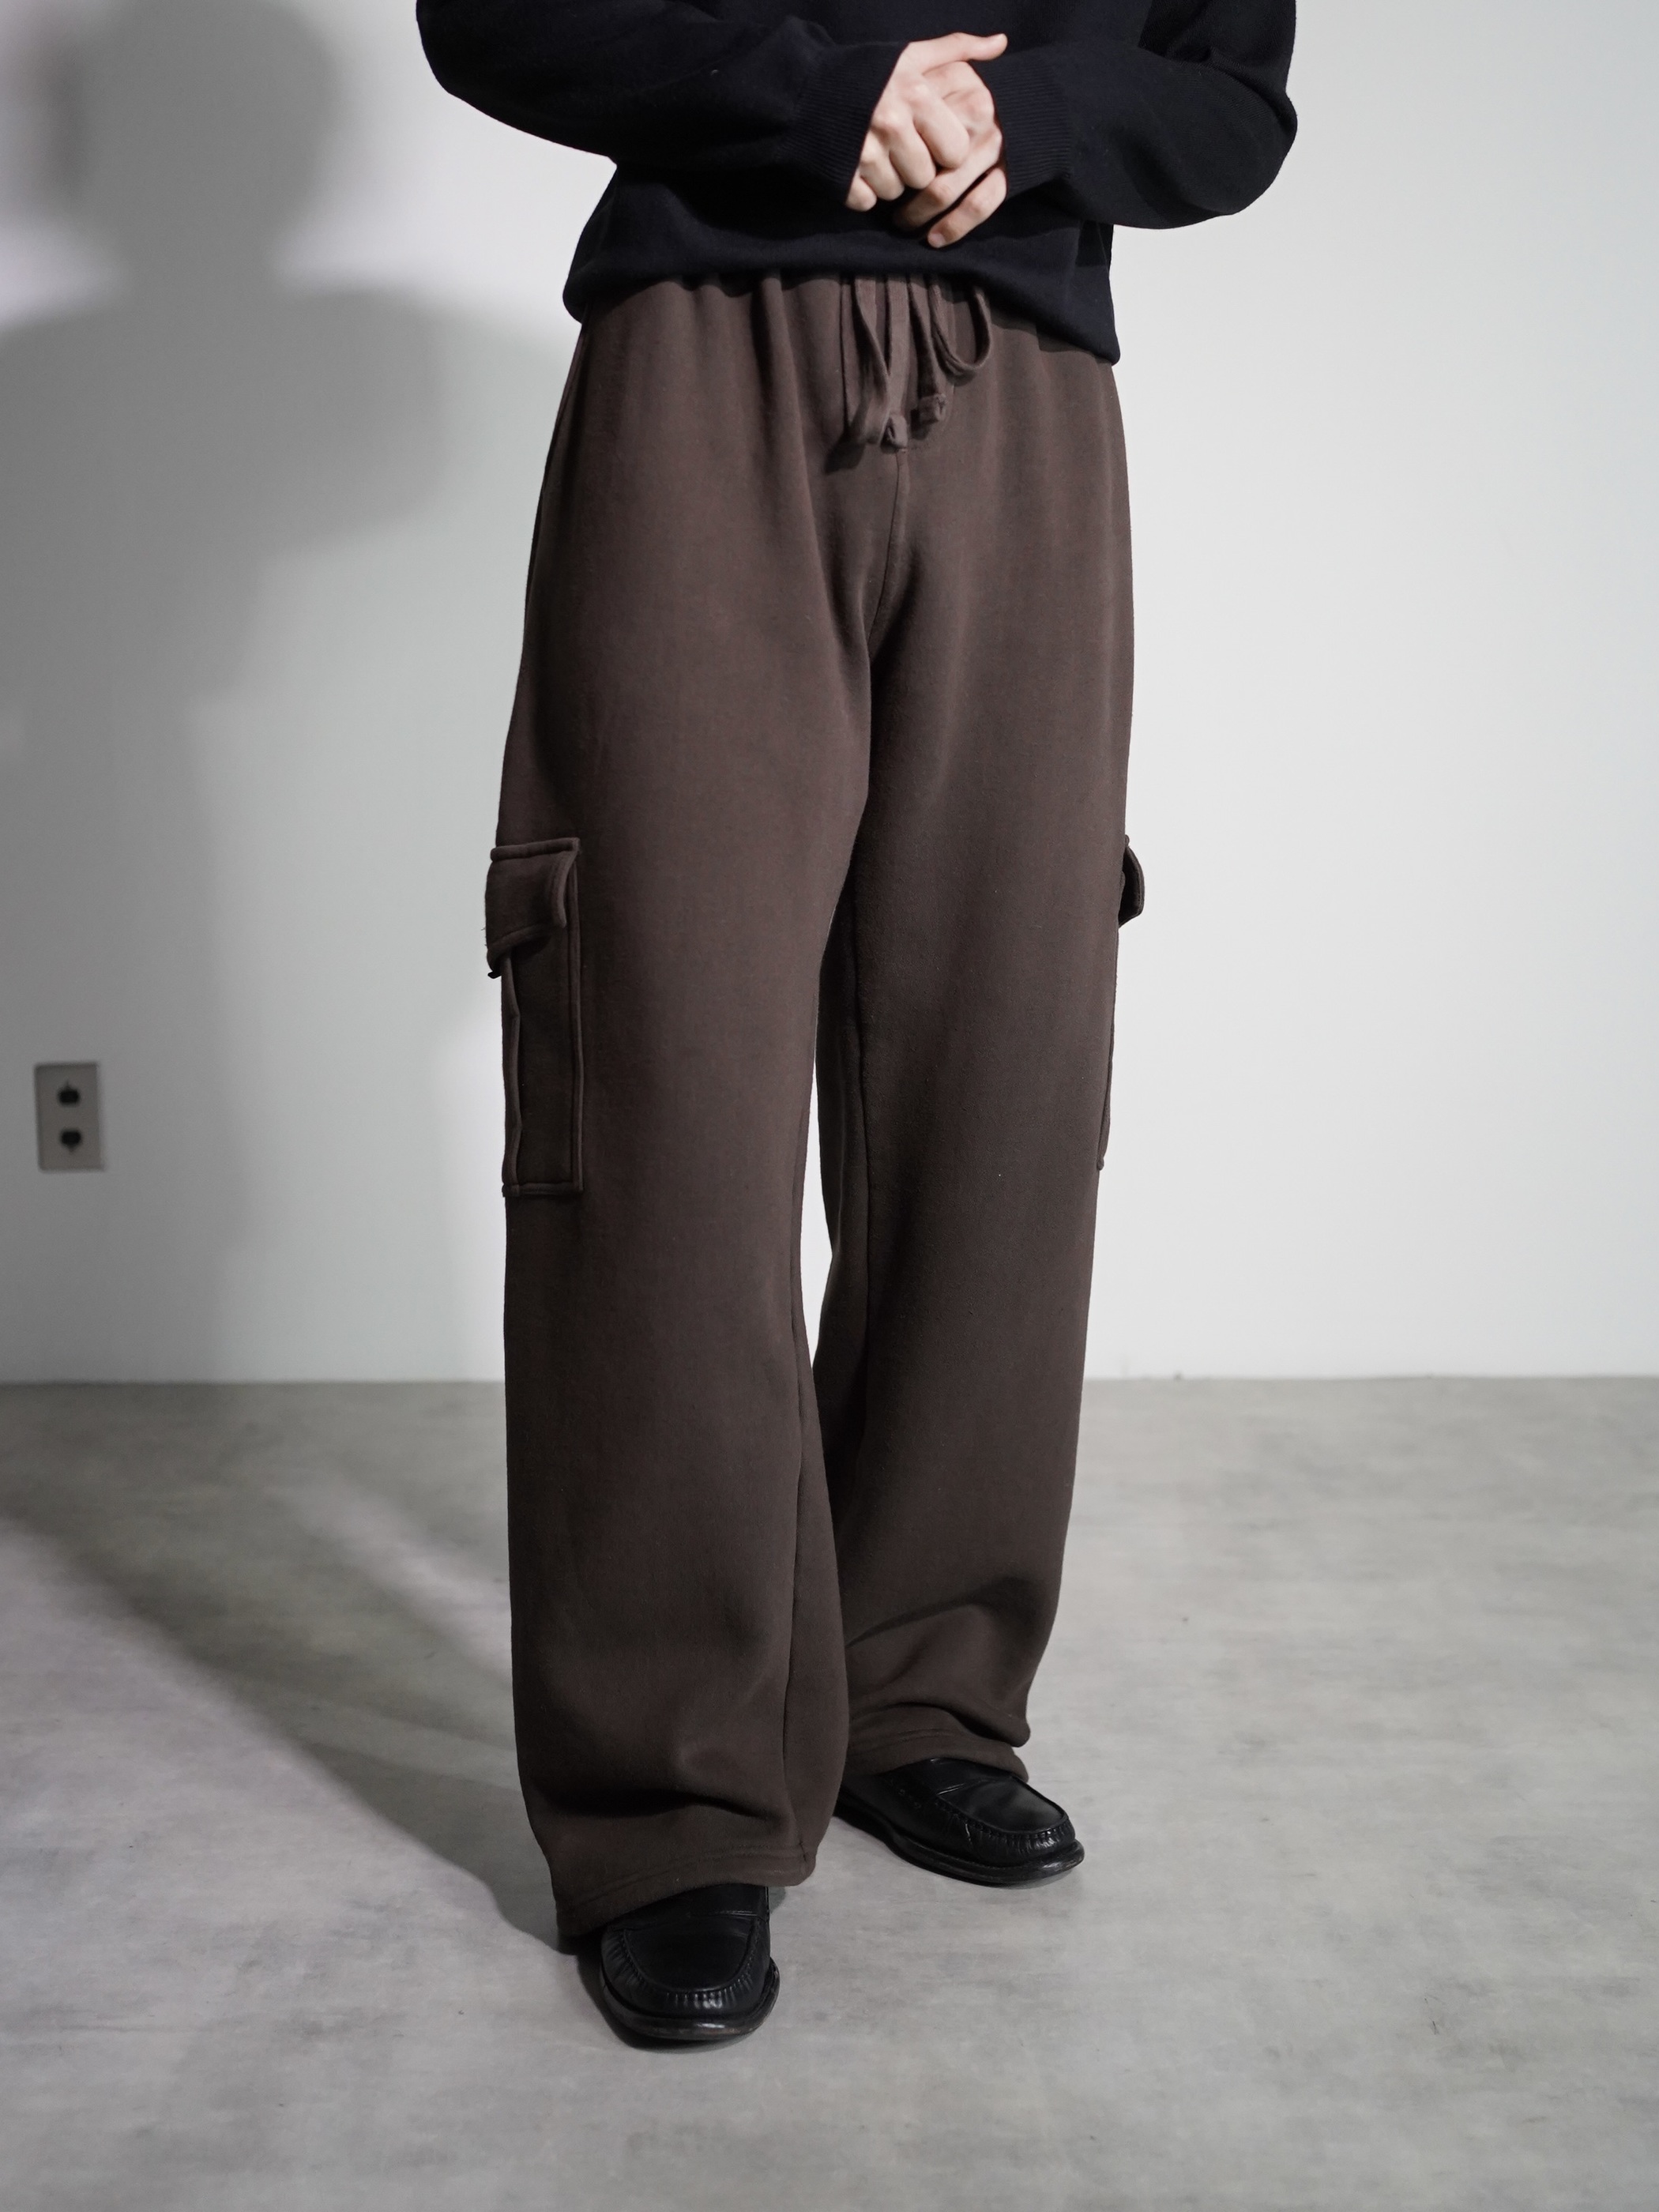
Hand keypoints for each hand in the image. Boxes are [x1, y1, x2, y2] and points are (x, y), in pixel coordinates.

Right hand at [845, 33, 1006, 213]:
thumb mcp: (909, 55)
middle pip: (926, 177)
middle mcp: (892, 123)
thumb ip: (957, 50)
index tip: (928, 138)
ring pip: (897, 192)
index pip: (956, 151)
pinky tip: (855, 167)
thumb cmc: (865, 73)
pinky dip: (862, 191)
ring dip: (889, 181)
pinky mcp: (842, 176)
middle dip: (915, 167)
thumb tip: (1001, 43)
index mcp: (915, 95)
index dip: (944, 149)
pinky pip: (867, 202)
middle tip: (897, 147)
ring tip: (874, 154)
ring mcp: (864, 152)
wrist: (801, 88)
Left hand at [894, 59, 1007, 246]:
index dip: (888, 150)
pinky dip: (953, 227)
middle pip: (923, 160)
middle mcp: (977, 112)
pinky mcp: (1010, 171)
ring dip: (919, 215)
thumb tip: (884, 95)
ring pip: (945, 189)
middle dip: (898, 191)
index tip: (876, 165)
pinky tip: (934, 239)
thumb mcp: (953, 67)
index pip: (912, 121)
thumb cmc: (978, 90)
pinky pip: (978, 206)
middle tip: (886, 205)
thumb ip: (924, 72)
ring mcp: (994, 144)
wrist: (1038, 103)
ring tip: (904, 224)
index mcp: (959, 83)